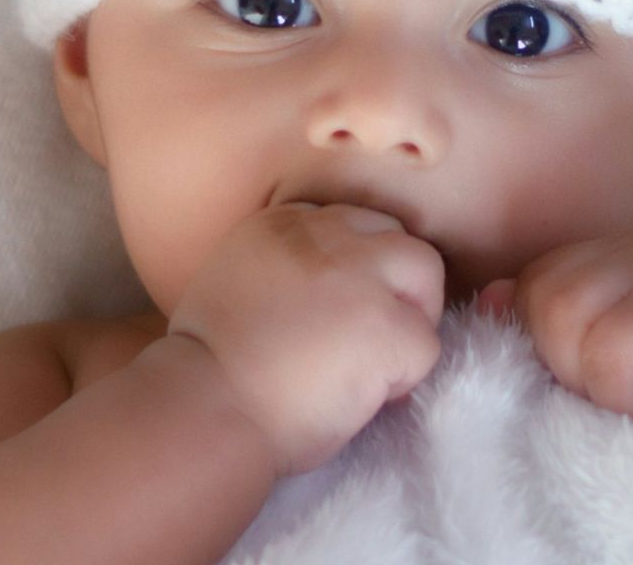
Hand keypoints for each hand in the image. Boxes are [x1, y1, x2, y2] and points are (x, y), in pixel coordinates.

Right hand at [167, 203, 445, 476]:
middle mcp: (327, 236)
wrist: (205, 410)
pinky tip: (368, 396)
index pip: (354, 223)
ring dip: (412, 320)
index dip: (359, 269)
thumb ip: (284, 264)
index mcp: (284, 222)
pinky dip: (406, 376)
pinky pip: (427, 344)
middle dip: (397, 286)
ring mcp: (362, 277)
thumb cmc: (208, 367)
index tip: (339, 312)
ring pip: (427, 274)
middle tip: (370, 338)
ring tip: (378, 362)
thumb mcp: (234, 278)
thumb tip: (331, 286)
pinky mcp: (388, 327)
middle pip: (399, 239)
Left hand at [477, 229, 632, 415]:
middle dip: (567, 362)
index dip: (546, 344)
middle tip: (628, 386)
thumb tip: (486, 300)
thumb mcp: (595, 358)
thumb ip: (541, 324)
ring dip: (597, 381)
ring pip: (562, 321)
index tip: (599, 374)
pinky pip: (606, 351)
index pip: (526, 286)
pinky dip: (626, 391)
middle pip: (538, 299)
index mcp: (606, 252)